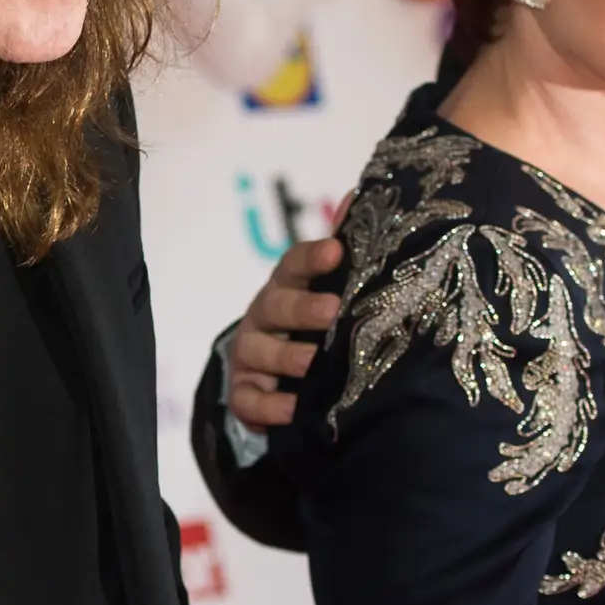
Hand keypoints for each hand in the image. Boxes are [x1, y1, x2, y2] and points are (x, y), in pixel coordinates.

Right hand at [227, 235, 342, 432]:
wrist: (275, 371)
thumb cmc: (310, 319)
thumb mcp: (328, 286)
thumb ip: (344, 246)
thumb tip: (360, 195)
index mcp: (287, 286)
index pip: (294, 264)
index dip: (313, 257)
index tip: (337, 251)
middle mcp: (264, 315)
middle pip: (276, 305)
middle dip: (302, 308)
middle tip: (332, 311)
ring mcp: (250, 354)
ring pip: (259, 352)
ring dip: (285, 357)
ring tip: (311, 363)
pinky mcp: (244, 392)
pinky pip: (248, 400)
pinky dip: (267, 408)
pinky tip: (292, 410)